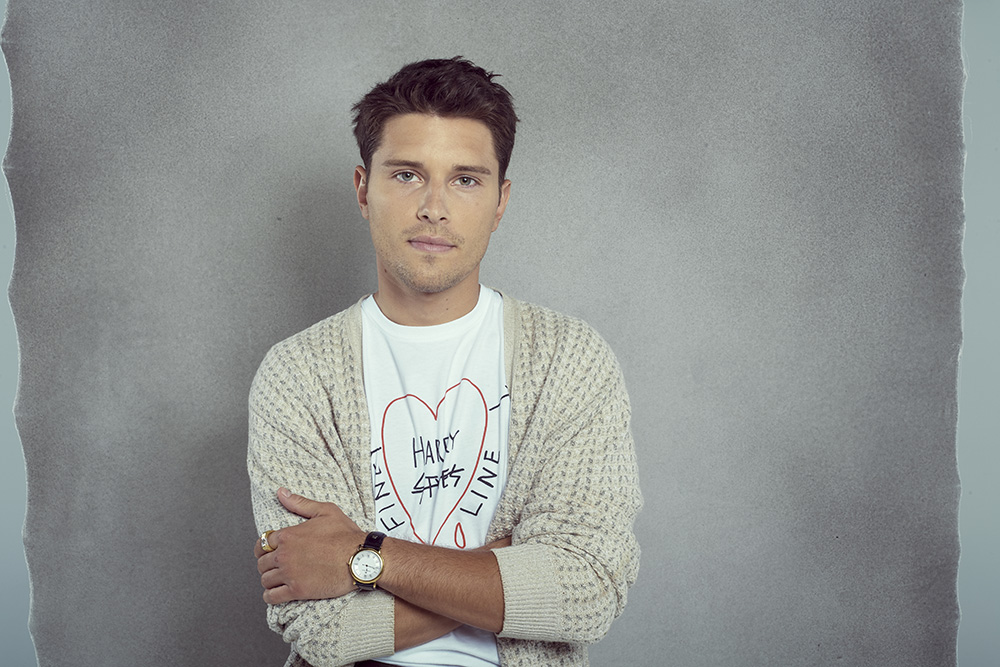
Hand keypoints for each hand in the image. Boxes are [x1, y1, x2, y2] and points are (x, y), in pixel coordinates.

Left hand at [255, 488, 366, 603]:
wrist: (361, 558)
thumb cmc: (346, 535)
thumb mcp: (325, 511)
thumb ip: (300, 503)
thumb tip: (281, 493)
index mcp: (288, 536)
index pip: (262, 543)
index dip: (265, 547)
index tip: (270, 551)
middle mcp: (285, 555)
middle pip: (262, 562)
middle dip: (267, 564)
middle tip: (275, 566)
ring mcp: (289, 574)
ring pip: (265, 580)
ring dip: (269, 580)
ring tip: (276, 579)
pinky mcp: (297, 591)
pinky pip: (272, 597)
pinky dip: (270, 596)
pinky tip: (275, 594)